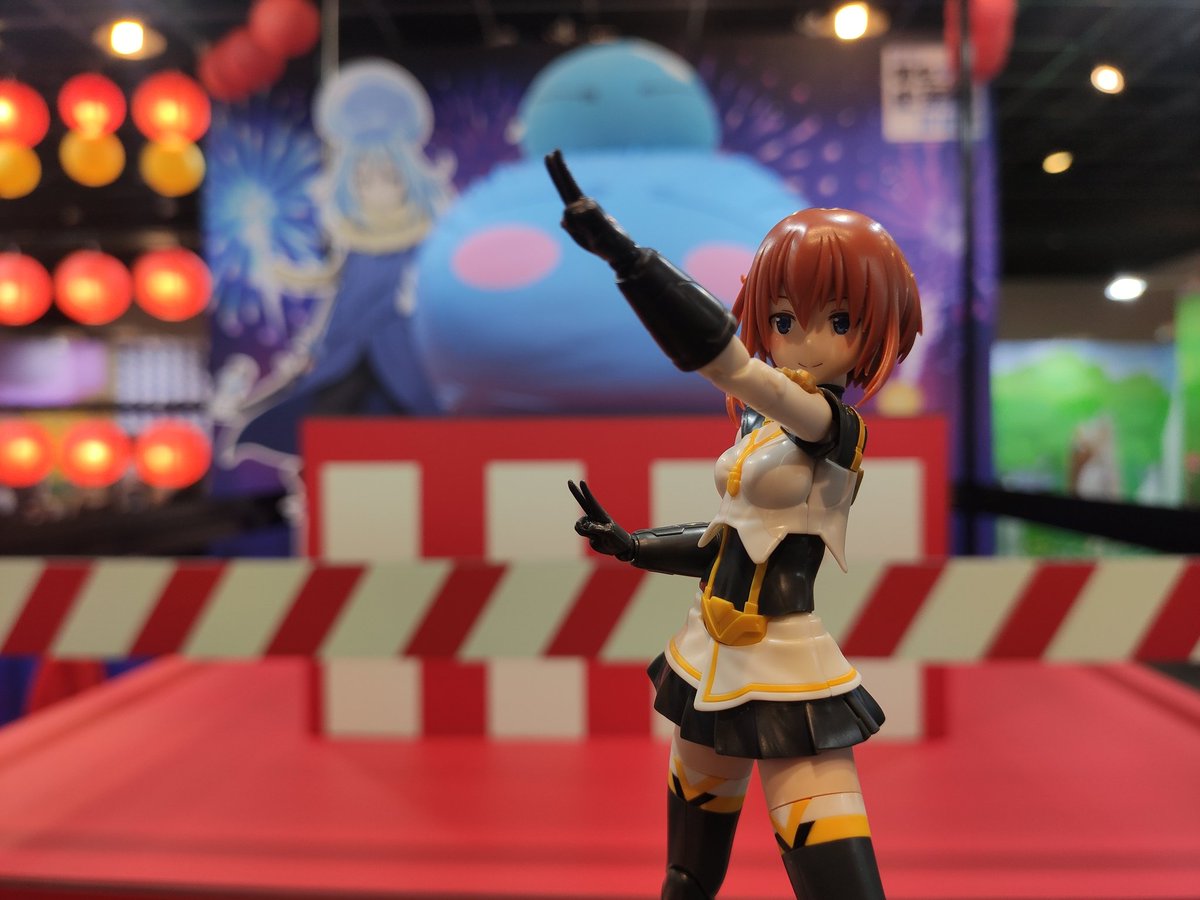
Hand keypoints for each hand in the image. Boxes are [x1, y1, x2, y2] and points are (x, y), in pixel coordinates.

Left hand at [545, 150, 638, 267]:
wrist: (621, 252)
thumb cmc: (602, 246)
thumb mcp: (582, 238)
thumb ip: (572, 229)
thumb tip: (563, 221)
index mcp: (579, 210)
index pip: (565, 188)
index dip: (557, 171)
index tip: (550, 154)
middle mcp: (584, 205)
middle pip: (567, 185)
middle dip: (560, 169)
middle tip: (552, 151)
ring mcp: (590, 209)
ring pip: (569, 211)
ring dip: (575, 227)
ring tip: (590, 235)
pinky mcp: (596, 214)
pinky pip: (578, 218)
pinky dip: (581, 227)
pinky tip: (593, 233)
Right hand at [568, 480, 635, 560]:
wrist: (618, 548)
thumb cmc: (617, 538)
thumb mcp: (610, 534)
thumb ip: (598, 529)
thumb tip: (588, 526)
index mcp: (601, 514)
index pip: (592, 501)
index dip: (586, 491)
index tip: (582, 481)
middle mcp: (594, 516)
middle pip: (582, 502)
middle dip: (575, 492)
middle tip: (569, 481)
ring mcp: (590, 523)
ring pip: (578, 524)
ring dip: (584, 531)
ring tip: (596, 536)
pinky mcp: (587, 531)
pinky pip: (580, 531)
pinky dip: (585, 535)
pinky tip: (595, 538)